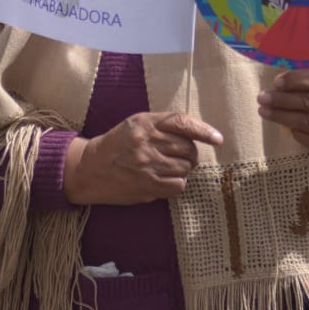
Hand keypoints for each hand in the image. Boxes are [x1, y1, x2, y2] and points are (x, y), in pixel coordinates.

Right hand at [63, 112, 223, 205]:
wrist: (91, 168)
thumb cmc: (118, 144)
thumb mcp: (136, 124)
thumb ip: (163, 125)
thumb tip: (196, 134)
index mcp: (146, 123)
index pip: (182, 123)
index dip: (204, 130)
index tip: (217, 138)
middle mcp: (148, 142)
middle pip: (188, 148)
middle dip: (190, 153)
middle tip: (181, 156)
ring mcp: (148, 165)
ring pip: (185, 168)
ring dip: (182, 169)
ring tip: (167, 167)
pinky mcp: (147, 186)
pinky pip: (178, 185)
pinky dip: (176, 183)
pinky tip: (165, 179)